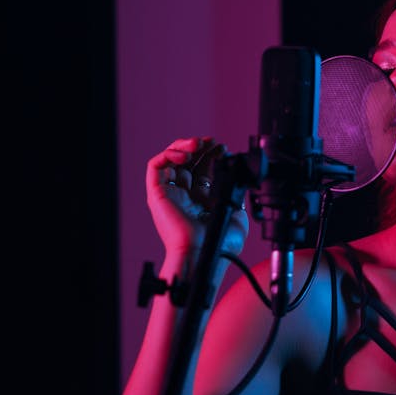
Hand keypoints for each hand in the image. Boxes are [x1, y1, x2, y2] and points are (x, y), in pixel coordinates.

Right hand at [147, 136, 249, 258]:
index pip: (202, 170)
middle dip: (199, 147)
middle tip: (212, 141)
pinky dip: (168, 155)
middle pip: (186, 162)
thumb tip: (239, 179)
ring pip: (169, 160)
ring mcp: (170, 194)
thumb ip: (237, 196)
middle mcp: (183, 195)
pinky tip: (185, 154)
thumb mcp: (237, 214)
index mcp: (200, 200)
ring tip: (199, 143)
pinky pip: (155, 167)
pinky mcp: (157, 194)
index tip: (222, 148)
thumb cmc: (221, 243)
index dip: (210, 155)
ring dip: (183, 147)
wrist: (205, 252)